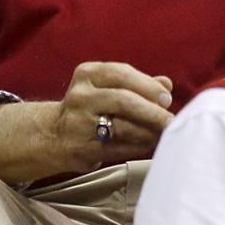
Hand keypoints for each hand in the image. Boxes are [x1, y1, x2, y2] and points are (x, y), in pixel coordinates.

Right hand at [50, 62, 173, 173]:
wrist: (54, 134)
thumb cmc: (91, 106)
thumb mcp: (108, 86)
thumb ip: (137, 83)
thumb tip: (167, 84)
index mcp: (87, 74)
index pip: (121, 74)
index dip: (148, 86)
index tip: (166, 97)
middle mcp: (80, 96)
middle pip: (123, 100)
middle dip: (152, 111)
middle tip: (170, 119)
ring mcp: (78, 124)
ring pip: (123, 127)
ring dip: (149, 131)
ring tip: (163, 133)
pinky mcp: (82, 150)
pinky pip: (119, 149)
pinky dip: (139, 146)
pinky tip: (149, 143)